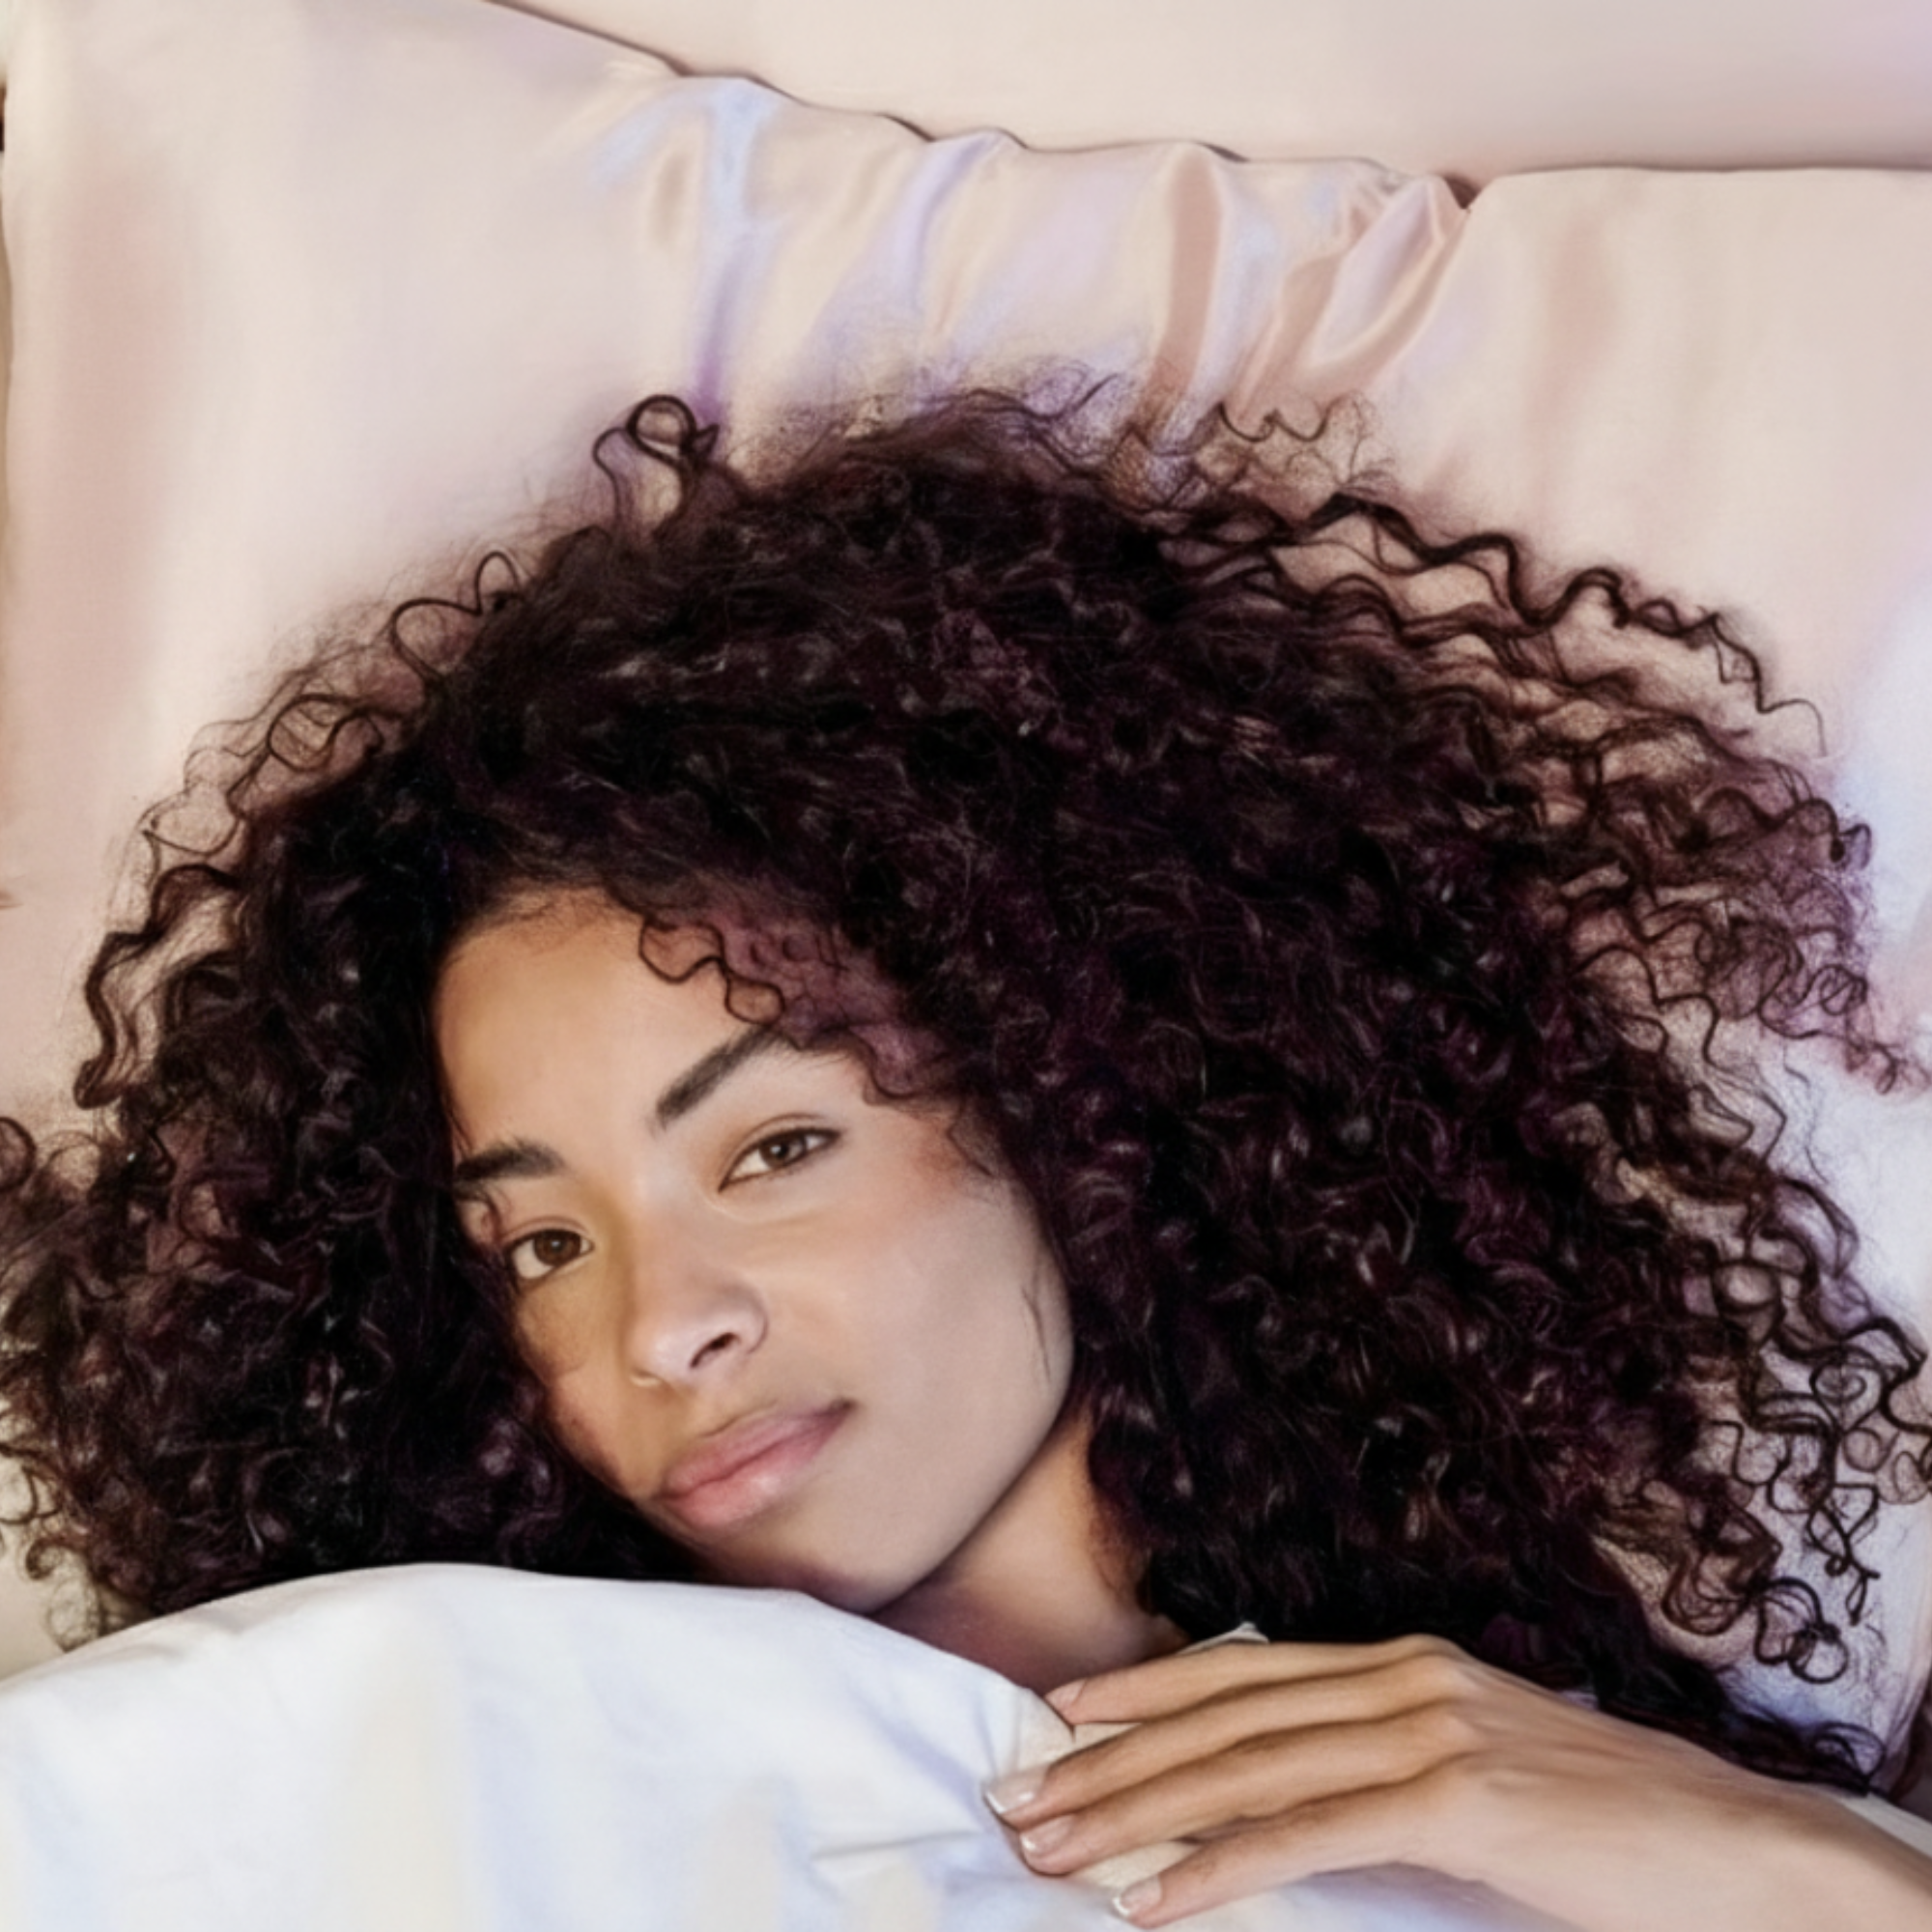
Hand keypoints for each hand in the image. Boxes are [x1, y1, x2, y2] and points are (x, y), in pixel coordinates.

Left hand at [983, 1633, 1925, 1929]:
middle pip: (1224, 1716)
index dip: (1144, 1694)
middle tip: (1020, 1801)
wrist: (1740, 1848)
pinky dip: (1221, 1864)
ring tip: (1055, 1850)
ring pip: (1248, 1768)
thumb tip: (1295, 1788)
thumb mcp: (1481, 1770)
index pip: (1243, 1670)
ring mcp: (1430, 1728)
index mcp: (1404, 1661)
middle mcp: (1404, 1676)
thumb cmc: (1608, 1827)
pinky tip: (1155, 1902)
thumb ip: (1386, 1762)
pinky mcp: (1458, 1797)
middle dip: (1111, 1761)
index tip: (1058, 1722)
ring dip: (1138, 1814)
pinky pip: (1311, 1832)